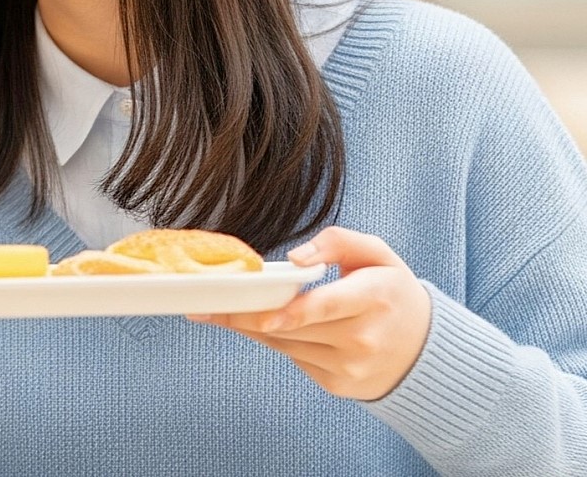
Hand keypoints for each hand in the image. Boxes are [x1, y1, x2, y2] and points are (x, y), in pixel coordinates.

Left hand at [190, 226, 431, 400]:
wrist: (423, 350)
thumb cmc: (391, 292)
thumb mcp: (376, 254)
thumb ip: (337, 242)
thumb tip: (296, 259)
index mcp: (375, 298)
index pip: (327, 306)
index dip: (291, 311)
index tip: (259, 311)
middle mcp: (363, 337)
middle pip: (293, 328)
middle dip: (245, 315)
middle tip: (204, 304)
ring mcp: (350, 366)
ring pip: (285, 344)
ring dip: (249, 326)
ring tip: (214, 310)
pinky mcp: (337, 384)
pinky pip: (292, 358)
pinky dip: (272, 339)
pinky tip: (251, 323)